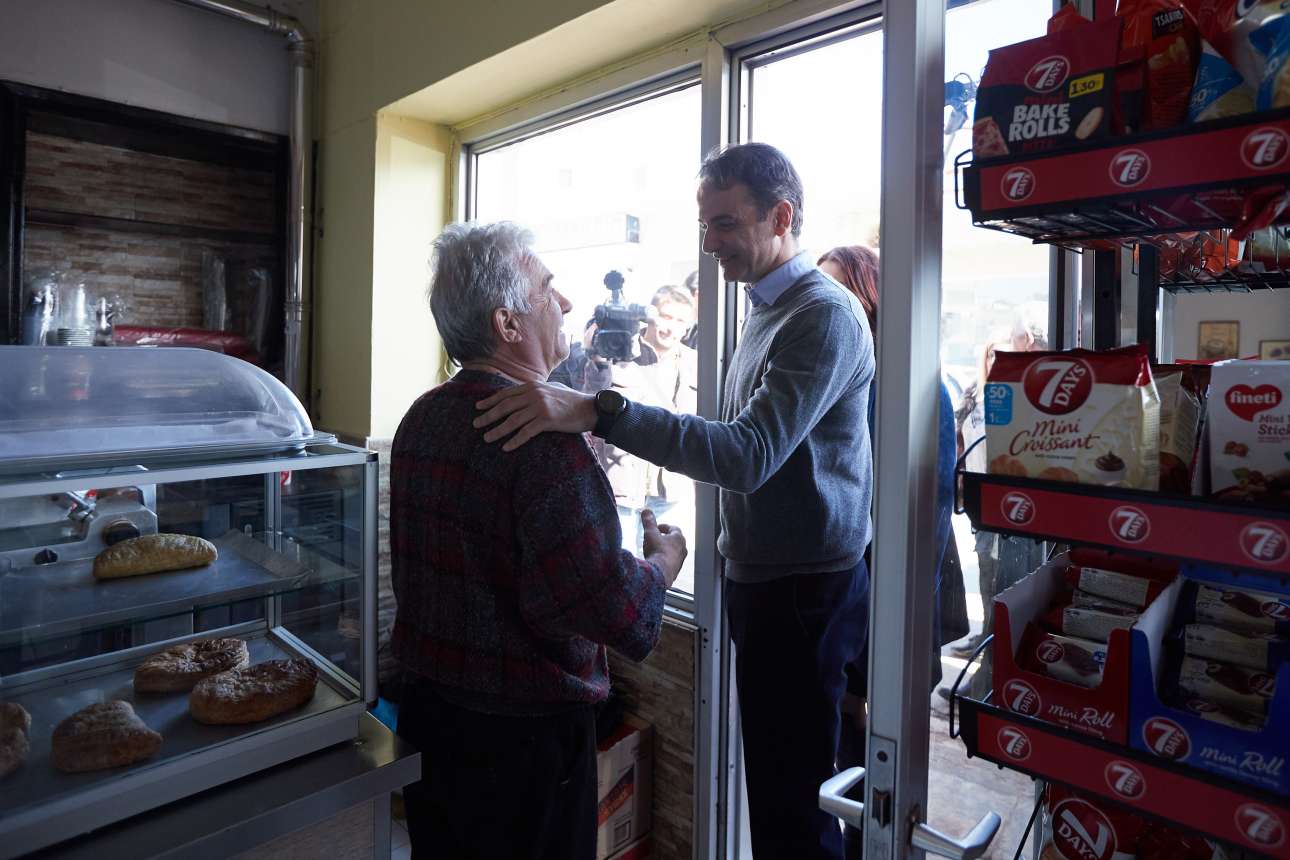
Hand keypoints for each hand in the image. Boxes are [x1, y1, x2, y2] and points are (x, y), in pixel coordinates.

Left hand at [473, 382, 597, 450]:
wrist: (590, 408)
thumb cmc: (571, 400)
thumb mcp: (551, 388)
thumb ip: (535, 390)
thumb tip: (521, 393)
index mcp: (532, 386)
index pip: (506, 393)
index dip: (490, 401)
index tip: (478, 407)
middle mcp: (534, 394)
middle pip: (505, 406)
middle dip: (488, 416)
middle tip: (476, 424)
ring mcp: (540, 407)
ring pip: (513, 420)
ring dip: (498, 430)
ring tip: (486, 438)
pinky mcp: (547, 420)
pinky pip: (526, 432)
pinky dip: (515, 440)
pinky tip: (506, 447)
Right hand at [641, 508, 685, 587]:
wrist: (660, 573)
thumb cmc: (657, 551)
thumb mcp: (650, 533)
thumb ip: (648, 521)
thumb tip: (646, 510)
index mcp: (679, 538)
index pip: (673, 529)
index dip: (664, 527)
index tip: (656, 528)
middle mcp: (682, 549)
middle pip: (674, 541)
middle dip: (665, 539)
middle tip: (655, 539)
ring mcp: (680, 561)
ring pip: (673, 553)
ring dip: (665, 550)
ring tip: (654, 551)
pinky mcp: (675, 571)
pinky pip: (670, 563)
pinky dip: (664, 561)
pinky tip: (655, 562)